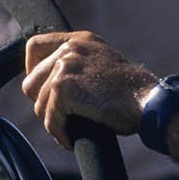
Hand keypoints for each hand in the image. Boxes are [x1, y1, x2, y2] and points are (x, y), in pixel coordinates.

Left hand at [22, 31, 159, 149]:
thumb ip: (78, 64)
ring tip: (74, 127)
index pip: (34, 46)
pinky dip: (60, 134)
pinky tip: (72, 139)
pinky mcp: (63, 87)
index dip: (32, 70)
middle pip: (30, 82)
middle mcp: (70, 48)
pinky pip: (50, 119)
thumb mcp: (103, 65)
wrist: (148, 102)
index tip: (44, 89)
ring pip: (38, 105)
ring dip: (54, 121)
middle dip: (44, 104)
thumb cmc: (132, 93)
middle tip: (66, 115)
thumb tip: (50, 85)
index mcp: (80, 40)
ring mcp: (65, 66)